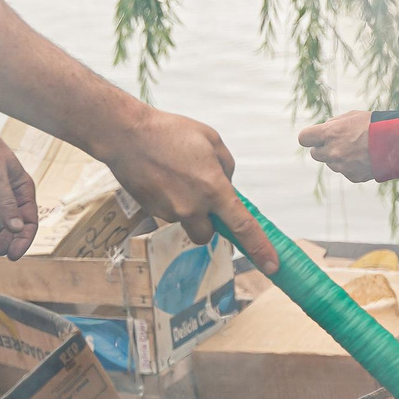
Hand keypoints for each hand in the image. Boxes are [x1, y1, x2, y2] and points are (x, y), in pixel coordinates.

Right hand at [103, 109, 278, 270]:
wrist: (125, 136)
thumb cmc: (171, 132)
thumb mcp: (211, 140)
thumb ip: (226, 168)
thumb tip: (226, 186)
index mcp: (213, 189)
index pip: (243, 227)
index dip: (260, 248)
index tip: (272, 266)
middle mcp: (192, 207)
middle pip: (208, 235)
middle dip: (209, 223)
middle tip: (203, 197)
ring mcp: (169, 212)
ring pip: (187, 222)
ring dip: (188, 208)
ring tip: (177, 175)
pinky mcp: (151, 211)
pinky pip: (169, 213)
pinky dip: (171, 200)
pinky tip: (163, 177)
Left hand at [299, 111, 375, 181]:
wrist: (397, 141)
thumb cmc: (374, 124)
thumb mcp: (352, 116)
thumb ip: (333, 124)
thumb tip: (323, 130)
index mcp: (330, 133)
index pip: (304, 138)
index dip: (310, 137)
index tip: (315, 136)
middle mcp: (333, 152)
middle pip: (315, 153)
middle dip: (323, 148)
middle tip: (337, 142)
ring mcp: (342, 167)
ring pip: (331, 163)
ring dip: (338, 157)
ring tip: (357, 148)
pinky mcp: (353, 176)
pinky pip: (345, 171)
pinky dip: (352, 166)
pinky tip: (365, 157)